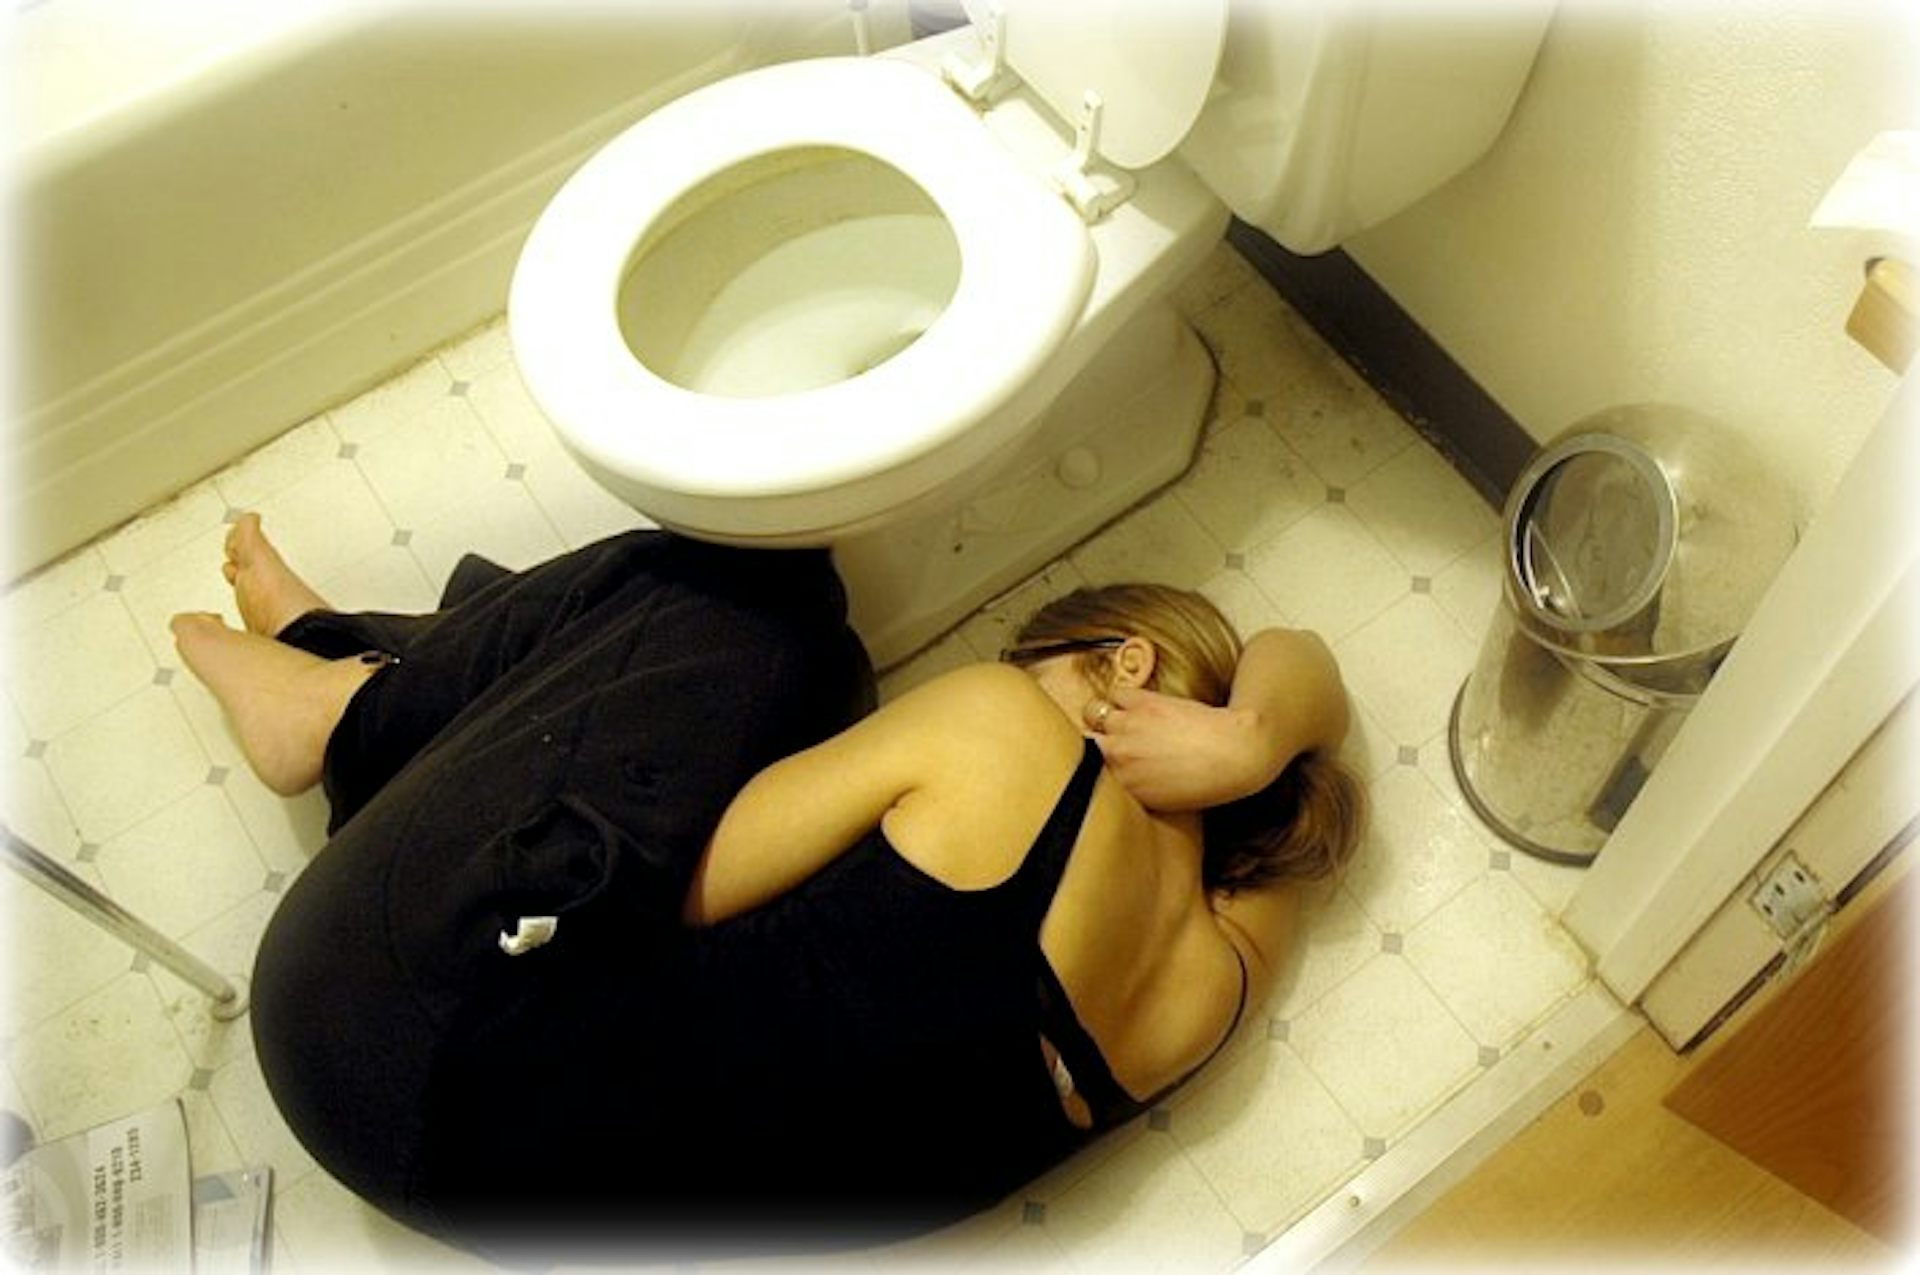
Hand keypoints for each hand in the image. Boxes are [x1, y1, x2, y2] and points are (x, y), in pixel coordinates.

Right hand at [1082, 686, 1273, 811]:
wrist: (1235, 754)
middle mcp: (1116, 757)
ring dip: (1103, 715)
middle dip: (1089, 740)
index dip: (1086, 763)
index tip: (1091, 760)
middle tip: (1106, 740)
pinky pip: (1116, 693)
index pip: (1082, 772)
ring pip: (1092, 712)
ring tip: (1121, 719)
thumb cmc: (1206, 784)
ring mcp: (1127, 726)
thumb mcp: (1161, 801)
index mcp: (1121, 787)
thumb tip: (1117, 780)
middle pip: (1080, 741)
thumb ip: (1131, 789)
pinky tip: (1137, 704)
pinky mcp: (1143, 702)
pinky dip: (1122, 697)